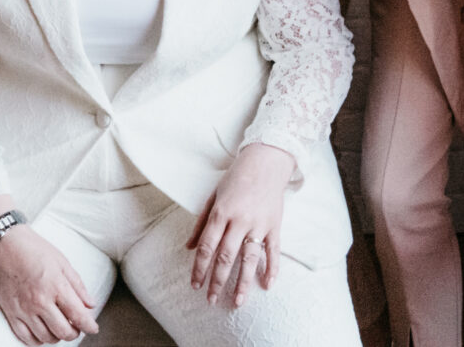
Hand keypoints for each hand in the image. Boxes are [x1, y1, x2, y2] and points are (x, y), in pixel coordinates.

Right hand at [0, 226, 99, 343]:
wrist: (4, 244)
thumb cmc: (33, 249)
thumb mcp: (62, 262)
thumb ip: (77, 285)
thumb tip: (90, 304)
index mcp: (56, 286)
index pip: (78, 315)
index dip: (89, 326)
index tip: (93, 328)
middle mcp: (40, 301)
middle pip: (63, 331)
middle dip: (74, 333)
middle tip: (76, 327)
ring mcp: (24, 309)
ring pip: (46, 337)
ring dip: (57, 336)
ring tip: (59, 327)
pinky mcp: (11, 312)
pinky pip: (25, 338)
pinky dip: (37, 340)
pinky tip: (42, 333)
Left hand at [187, 143, 293, 307]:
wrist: (265, 161)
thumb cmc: (236, 178)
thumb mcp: (213, 197)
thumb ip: (201, 223)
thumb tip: (188, 247)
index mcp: (221, 213)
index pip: (207, 247)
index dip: (199, 268)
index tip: (195, 285)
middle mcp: (239, 220)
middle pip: (226, 257)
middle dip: (217, 281)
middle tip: (211, 300)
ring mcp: (259, 224)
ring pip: (249, 258)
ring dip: (243, 283)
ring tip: (237, 302)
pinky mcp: (274, 225)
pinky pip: (273, 251)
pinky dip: (272, 268)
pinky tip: (267, 285)